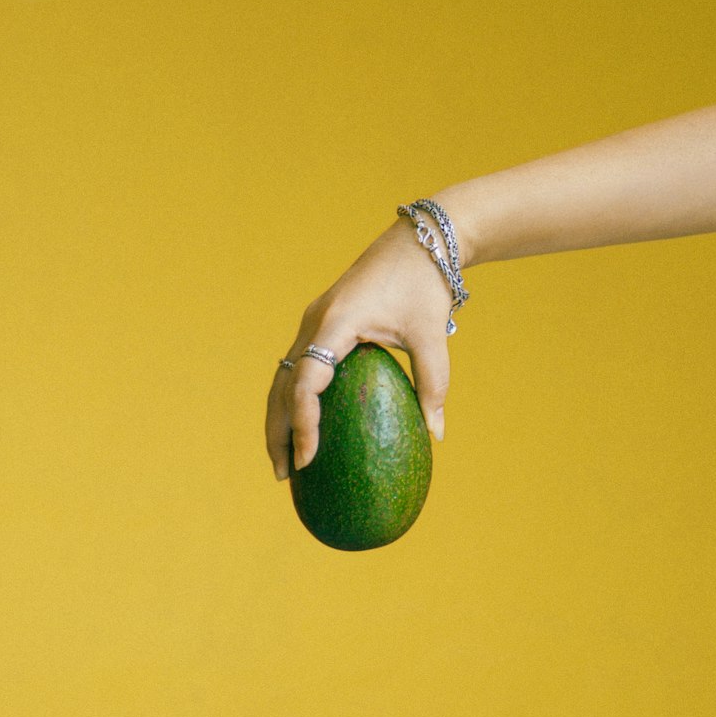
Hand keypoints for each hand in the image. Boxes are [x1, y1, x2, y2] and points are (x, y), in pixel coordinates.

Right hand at [265, 217, 457, 479]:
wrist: (418, 241)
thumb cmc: (426, 286)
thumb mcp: (433, 337)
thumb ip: (433, 385)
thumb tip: (437, 435)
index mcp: (336, 323)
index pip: (306, 382)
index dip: (303, 423)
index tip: (309, 458)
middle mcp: (314, 323)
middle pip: (281, 385)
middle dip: (278, 432)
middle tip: (286, 474)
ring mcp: (313, 323)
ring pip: (283, 378)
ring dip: (280, 419)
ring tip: (286, 461)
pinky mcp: (320, 326)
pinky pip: (298, 369)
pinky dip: (294, 401)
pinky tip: (303, 430)